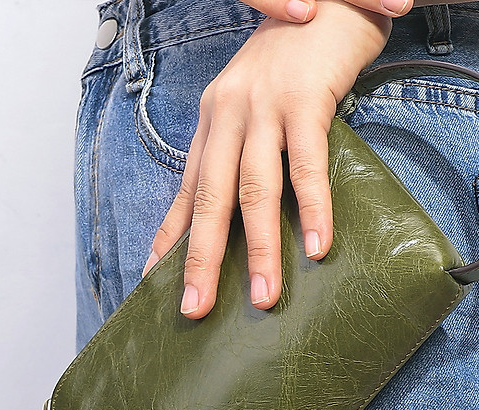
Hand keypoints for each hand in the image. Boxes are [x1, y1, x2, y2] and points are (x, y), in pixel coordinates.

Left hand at [143, 0, 390, 318]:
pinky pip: (306, 164)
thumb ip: (244, 155)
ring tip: (264, 298)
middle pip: (209, 200)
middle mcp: (227, 118)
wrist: (323, 2)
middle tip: (196, 310)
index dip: (169, 239)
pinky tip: (317, 246)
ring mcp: (263, 108)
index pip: (185, 192)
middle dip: (201, 259)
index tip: (155, 283)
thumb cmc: (292, 64)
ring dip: (257, 249)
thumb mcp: (254, 110)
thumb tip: (245, 212)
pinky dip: (312, 208)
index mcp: (213, 125)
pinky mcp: (304, 100)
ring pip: (254, 189)